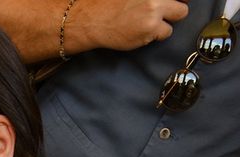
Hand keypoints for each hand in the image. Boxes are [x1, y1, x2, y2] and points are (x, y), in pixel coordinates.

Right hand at [73, 0, 188, 50]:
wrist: (91, 21)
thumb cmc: (108, 4)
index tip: (175, 1)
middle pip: (184, 0)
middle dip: (175, 5)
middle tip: (161, 10)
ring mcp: (154, 9)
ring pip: (180, 14)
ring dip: (168, 18)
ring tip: (148, 21)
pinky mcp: (151, 27)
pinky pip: (166, 32)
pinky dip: (157, 33)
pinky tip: (142, 30)